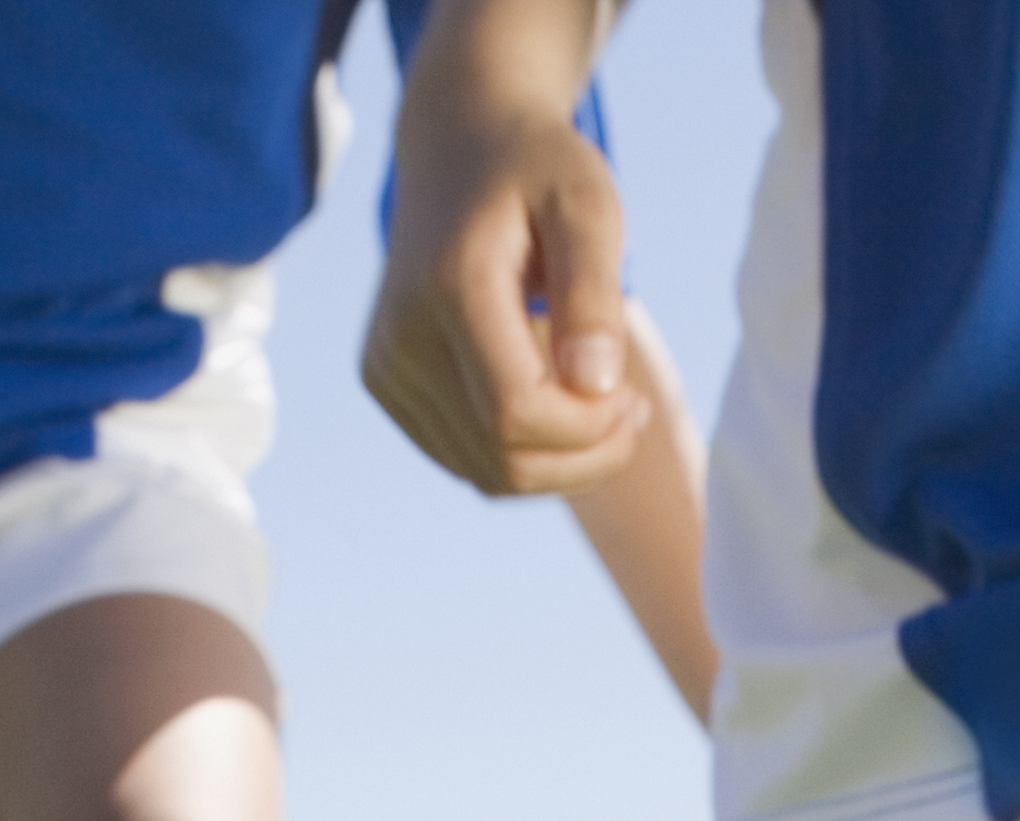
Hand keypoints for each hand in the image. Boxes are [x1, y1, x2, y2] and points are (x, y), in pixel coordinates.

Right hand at [366, 96, 649, 497]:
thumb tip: (596, 387)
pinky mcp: (387, 386)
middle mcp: (400, 337)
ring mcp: (385, 368)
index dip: (590, 430)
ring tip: (605, 404)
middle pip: (503, 459)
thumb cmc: (536, 171)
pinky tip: (558, 402)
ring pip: (486, 474)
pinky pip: (468, 462)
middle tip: (633, 409)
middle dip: (585, 454)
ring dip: (561, 462)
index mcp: (448, 286)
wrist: (458, 146)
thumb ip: (594, 290)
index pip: (516, 413)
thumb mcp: (587, 204)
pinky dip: (525, 453)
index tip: (633, 395)